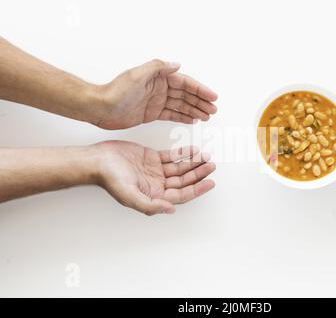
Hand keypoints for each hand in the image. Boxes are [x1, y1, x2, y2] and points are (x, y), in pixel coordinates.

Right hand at [94, 141, 215, 215]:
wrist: (98, 160)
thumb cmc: (110, 179)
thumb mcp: (129, 195)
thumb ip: (150, 205)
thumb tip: (171, 210)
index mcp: (154, 196)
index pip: (181, 195)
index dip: (197, 189)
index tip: (211, 183)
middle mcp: (158, 185)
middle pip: (184, 181)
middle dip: (199, 174)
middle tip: (211, 166)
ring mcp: (156, 171)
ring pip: (181, 168)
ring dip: (194, 163)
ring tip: (207, 157)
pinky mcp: (153, 158)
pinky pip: (172, 156)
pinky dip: (184, 153)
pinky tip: (194, 150)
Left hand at [95, 59, 217, 129]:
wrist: (100, 108)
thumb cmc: (115, 91)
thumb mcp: (137, 75)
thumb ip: (158, 68)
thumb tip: (177, 65)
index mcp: (158, 77)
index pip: (184, 83)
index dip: (200, 89)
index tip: (212, 96)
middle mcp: (159, 88)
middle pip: (185, 95)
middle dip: (201, 102)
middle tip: (213, 109)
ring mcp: (156, 101)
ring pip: (181, 106)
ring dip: (194, 110)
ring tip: (207, 116)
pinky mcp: (151, 113)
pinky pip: (171, 115)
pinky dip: (182, 117)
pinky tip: (192, 120)